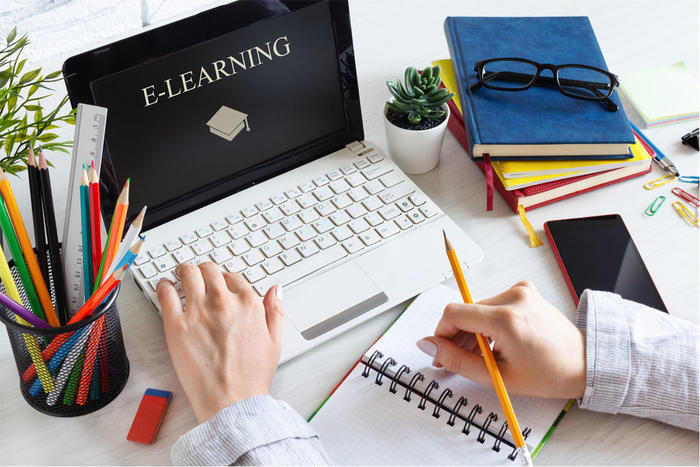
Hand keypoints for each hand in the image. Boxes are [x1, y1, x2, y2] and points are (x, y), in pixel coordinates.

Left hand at [157, 262, 283, 422]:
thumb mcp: (275, 342)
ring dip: (184, 271)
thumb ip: (275, 311)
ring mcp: (198, 311)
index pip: (234, 276)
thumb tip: (275, 290)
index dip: (226, 279)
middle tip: (198, 275)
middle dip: (204, 271)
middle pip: (210, 270)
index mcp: (248, 304)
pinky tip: (164, 287)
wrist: (231, 401)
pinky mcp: (176, 325)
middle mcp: (223, 302)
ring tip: (180, 274)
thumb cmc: (251, 377)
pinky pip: (165, 293)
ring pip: (188, 273)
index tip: (220, 285)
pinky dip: (163, 286)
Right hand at [417, 281, 584, 398]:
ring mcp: (520, 290)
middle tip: (457, 360)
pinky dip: (487, 323)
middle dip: (456, 336)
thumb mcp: (497, 376)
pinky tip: (496, 342)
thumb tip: (428, 346)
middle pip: (465, 311)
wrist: (584, 363)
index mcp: (506, 318)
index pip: (454, 313)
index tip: (440, 351)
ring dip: (472, 330)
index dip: (440, 333)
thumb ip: (457, 360)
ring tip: (484, 355)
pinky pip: (492, 305)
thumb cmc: (549, 374)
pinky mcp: (524, 290)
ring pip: (477, 308)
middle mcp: (513, 297)